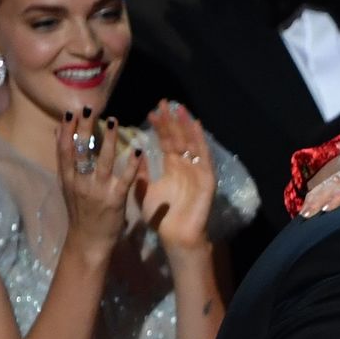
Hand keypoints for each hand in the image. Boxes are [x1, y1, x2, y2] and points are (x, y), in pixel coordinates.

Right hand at [57, 110, 133, 262]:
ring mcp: (97, 190)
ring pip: (102, 160)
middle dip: (84, 129)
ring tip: (113, 120)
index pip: (64, 150)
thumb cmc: (80, 211)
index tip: (70, 112)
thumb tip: (58, 131)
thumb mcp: (66, 185)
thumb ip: (64, 159)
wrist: (88, 241)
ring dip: (108, 139)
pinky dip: (131, 165)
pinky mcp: (115, 199)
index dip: (66, 130)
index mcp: (67, 178)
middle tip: (89, 108)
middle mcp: (80, 182)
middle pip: (81, 151)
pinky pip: (125, 179)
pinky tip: (137, 150)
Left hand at [135, 102, 217, 254]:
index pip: (166, 142)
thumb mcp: (144, 191)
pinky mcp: (206, 177)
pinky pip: (204, 156)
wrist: (176, 236)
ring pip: (191, 142)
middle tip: (164, 102)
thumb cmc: (161, 218)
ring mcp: (197, 170)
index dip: (160, 127)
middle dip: (172, 120)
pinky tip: (196, 125)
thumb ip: (140, 173)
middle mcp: (186, 165)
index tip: (151, 112)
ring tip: (178, 108)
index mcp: (172, 167)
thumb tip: (133, 153)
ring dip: (186, 125)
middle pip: (179, 138)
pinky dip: (201, 140)